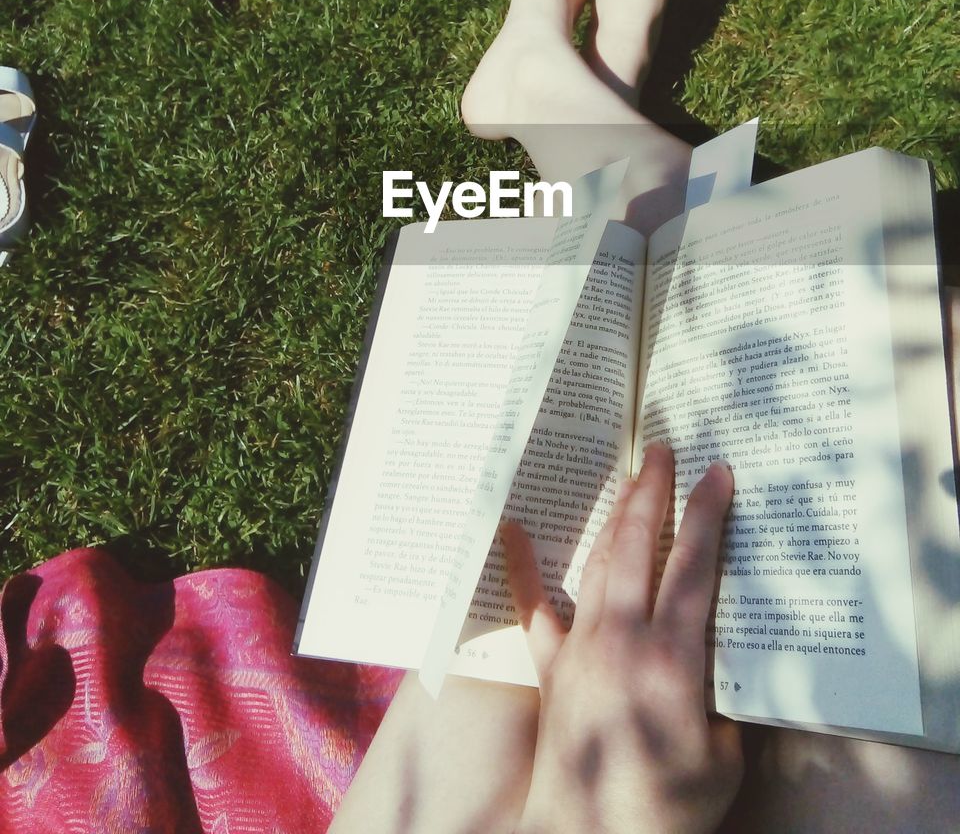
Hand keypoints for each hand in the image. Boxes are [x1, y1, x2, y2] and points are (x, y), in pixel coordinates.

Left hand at [503, 443, 741, 833]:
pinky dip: (524, 567)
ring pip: (598, 563)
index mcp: (672, 658)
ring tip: (628, 478)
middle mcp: (621, 639)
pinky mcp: (552, 669)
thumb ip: (727, 697)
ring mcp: (581, 649)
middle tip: (664, 449)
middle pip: (638, 546)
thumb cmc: (666, 810)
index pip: (694, 566)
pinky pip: (535, 609)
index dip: (707, 515)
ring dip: (614, 516)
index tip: (718, 472)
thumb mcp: (724, 759)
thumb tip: (730, 652)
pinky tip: (510, 528)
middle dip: (652, 492)